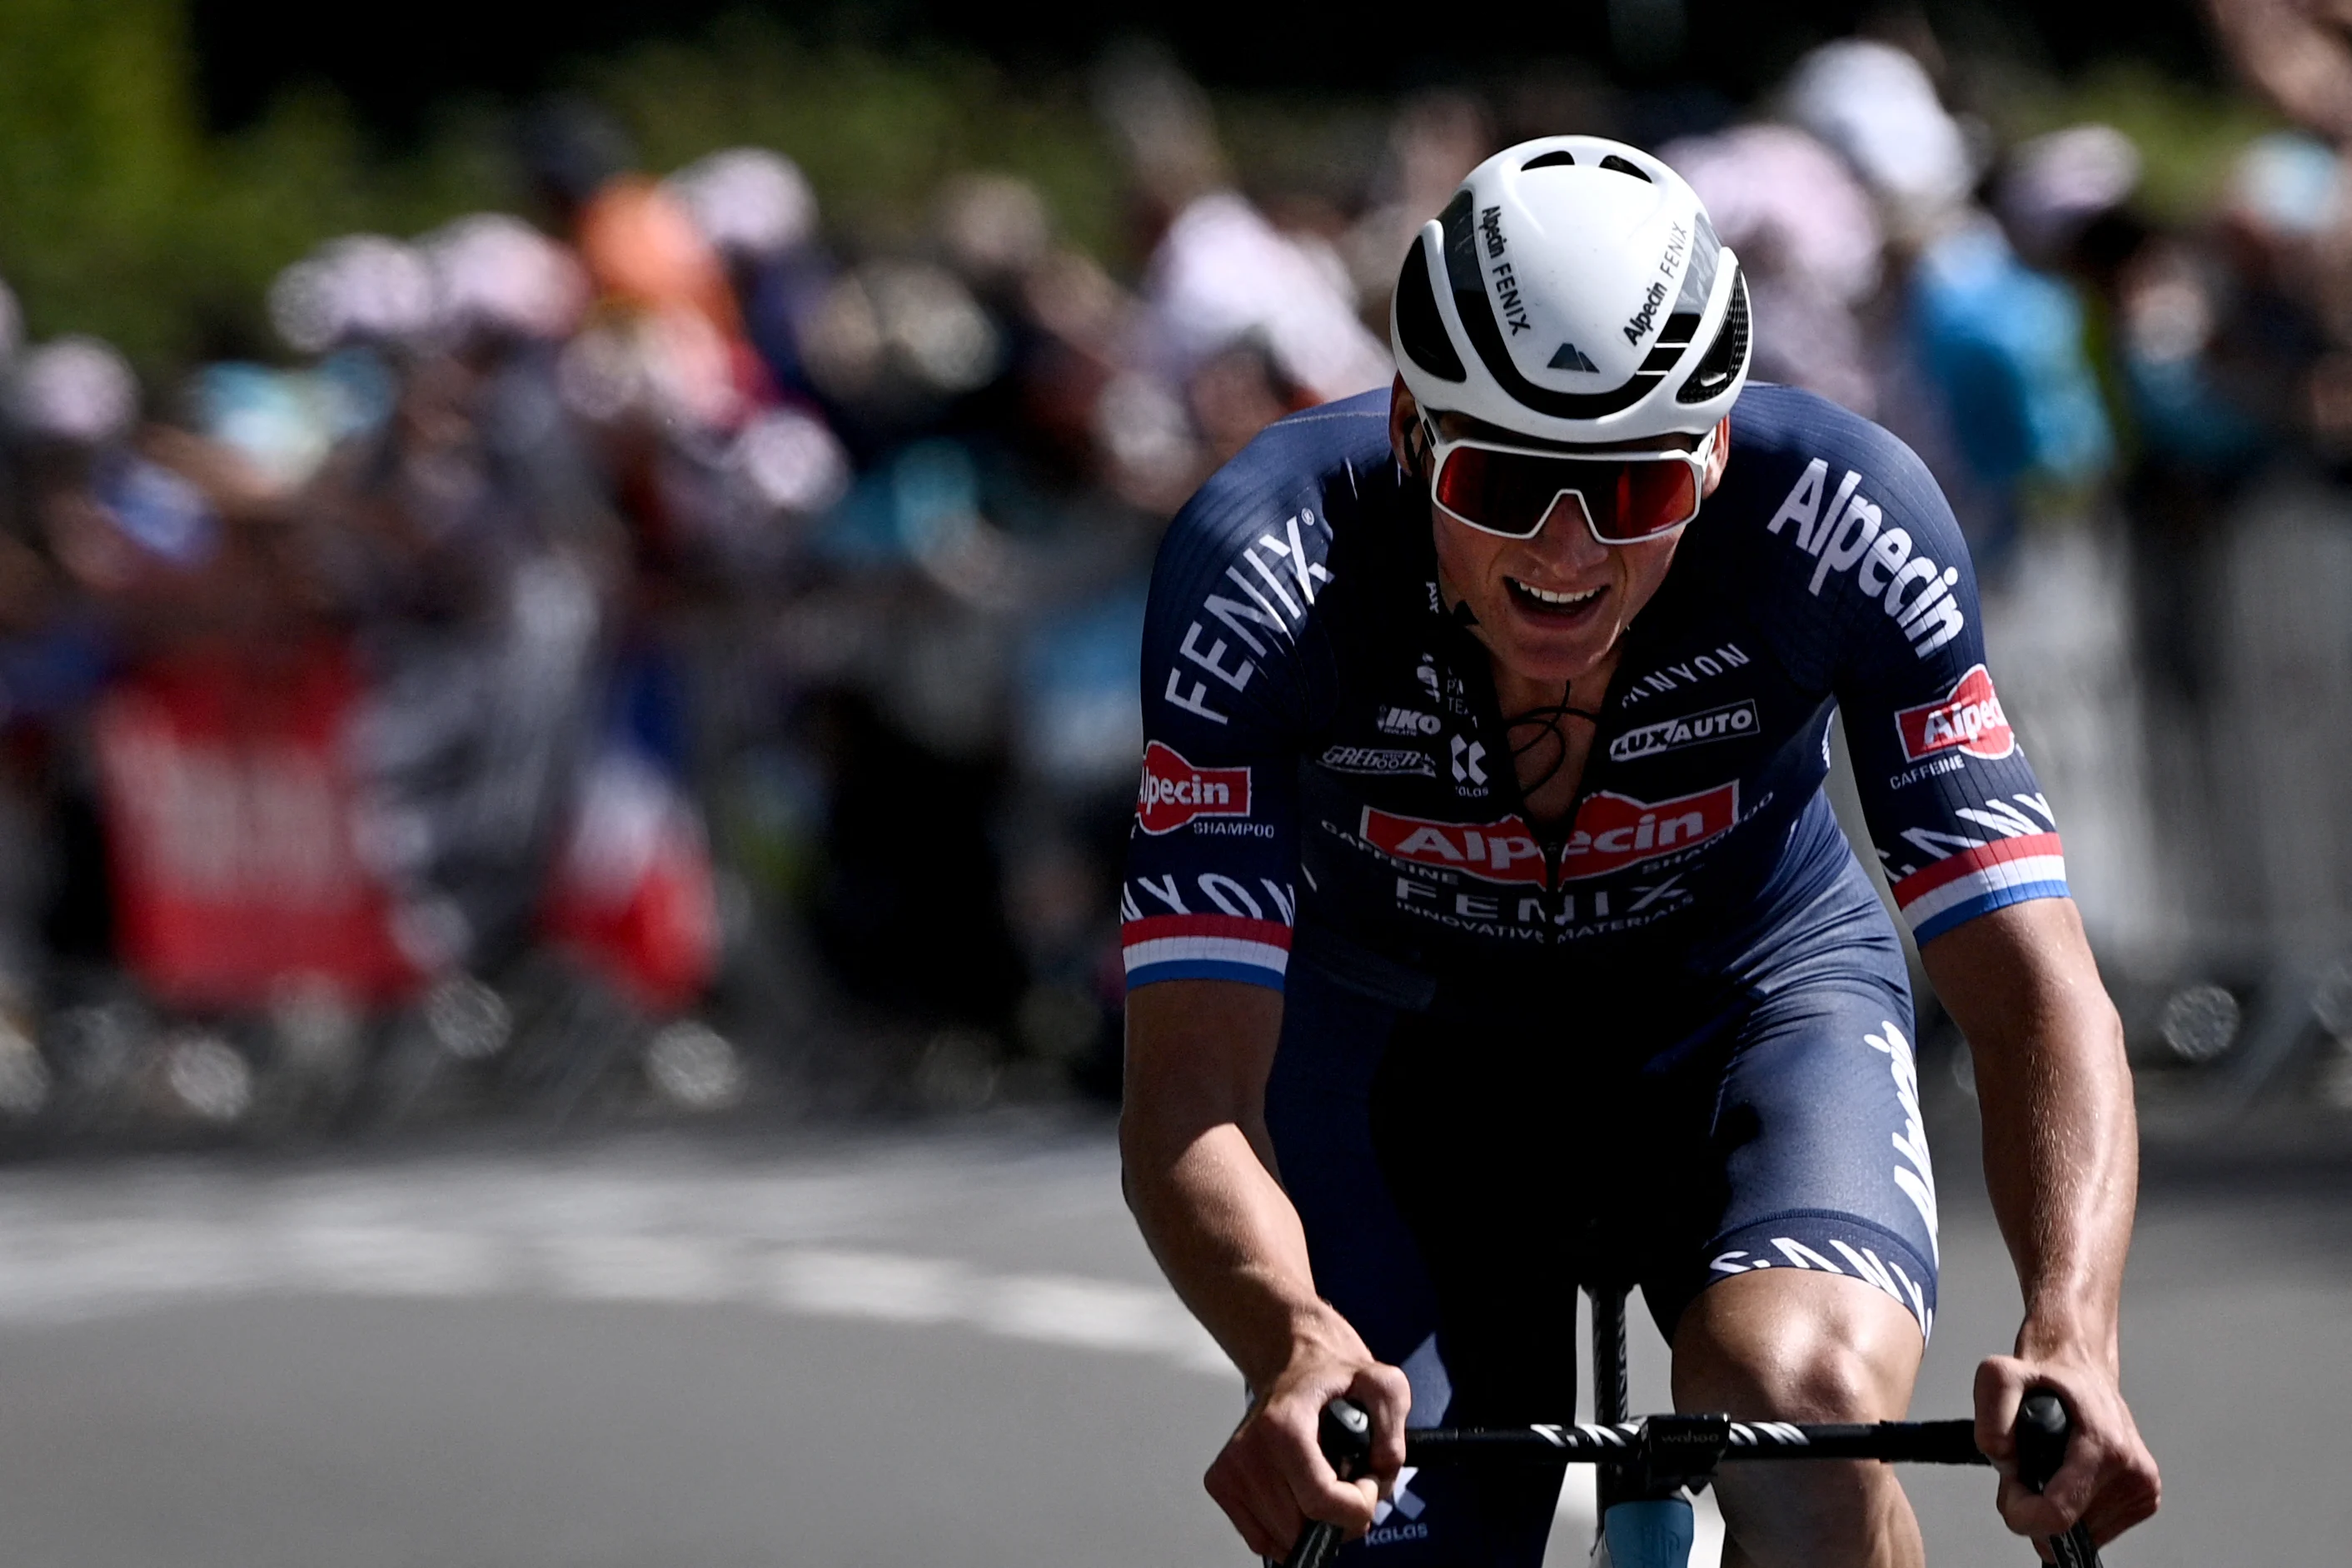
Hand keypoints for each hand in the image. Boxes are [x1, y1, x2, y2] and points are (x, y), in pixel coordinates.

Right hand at [1204, 1313, 1411, 1557]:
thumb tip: (1380, 1471)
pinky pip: (1262, 1539)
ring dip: (1314, 1524)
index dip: (1359, 1504)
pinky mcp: (1222, 1485)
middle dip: (1339, 1517)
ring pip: (1283, 1539)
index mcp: (1282, 1425)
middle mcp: (1249, 1450)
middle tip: (1348, 1480)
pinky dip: (1289, 1529)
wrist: (1295, 1365)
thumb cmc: (1336, 1378)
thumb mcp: (1383, 1385)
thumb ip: (1393, 1428)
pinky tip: (1300, 1495)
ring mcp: (1231, 1470)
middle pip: (1303, 1528)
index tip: (1367, 1481)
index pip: (1321, 1501)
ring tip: (1324, 1481)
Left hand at [1974, 1350, 2159, 1549]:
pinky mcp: (2146, 1498)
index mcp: (2106, 1447)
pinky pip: (2095, 1528)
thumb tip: (2005, 1462)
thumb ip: (1991, 1418)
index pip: (2057, 1516)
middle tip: (2031, 1465)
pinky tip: (2071, 1475)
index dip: (2022, 1511)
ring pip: (2081, 1534)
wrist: (2080, 1368)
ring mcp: (2145, 1488)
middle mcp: (2135, 1472)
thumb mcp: (1998, 1377)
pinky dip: (2074, 1508)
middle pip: (2067, 1530)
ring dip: (2054, 1507)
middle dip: (2035, 1506)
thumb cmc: (2041, 1376)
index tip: (2012, 1483)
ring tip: (2052, 1464)